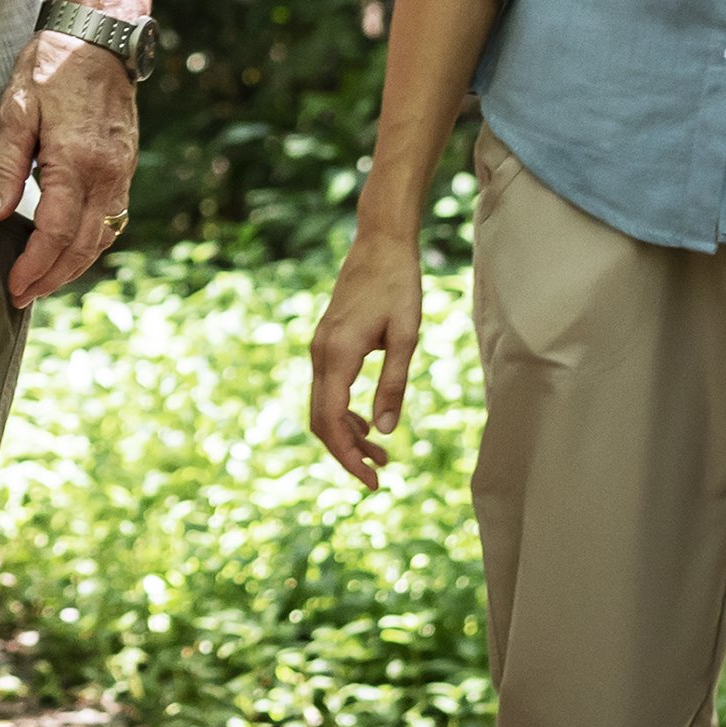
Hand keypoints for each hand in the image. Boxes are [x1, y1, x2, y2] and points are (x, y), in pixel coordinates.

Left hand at [0, 22, 138, 305]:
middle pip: (82, 245)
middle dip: (52, 277)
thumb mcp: (15, 110)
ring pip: (103, 236)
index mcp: (76, 161)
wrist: (99, 38)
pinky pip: (112, 218)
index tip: (14, 286)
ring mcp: (121, 172)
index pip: (55, 231)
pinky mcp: (126, 167)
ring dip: (74, 266)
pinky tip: (70, 250)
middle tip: (22, 297)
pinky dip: (91, 243)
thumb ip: (5, 166)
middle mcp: (106, 174)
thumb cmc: (51, 68)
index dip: (34, 265)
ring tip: (43, 282)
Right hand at [307, 230, 423, 490]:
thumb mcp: (405, 337)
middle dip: (346, 452)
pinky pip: (326, 390)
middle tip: (379, 476)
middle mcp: (320, 355)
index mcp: (338, 355)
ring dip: (346, 434)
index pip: (330, 420)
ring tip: (381, 455)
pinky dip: (343, 414)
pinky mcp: (326, 345)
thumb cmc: (398, 287)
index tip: (370, 481)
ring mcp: (319, 349)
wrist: (380, 245)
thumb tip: (385, 431)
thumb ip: (392, 384)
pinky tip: (366, 422)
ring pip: (321, 407)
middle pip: (320, 420)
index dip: (346, 456)